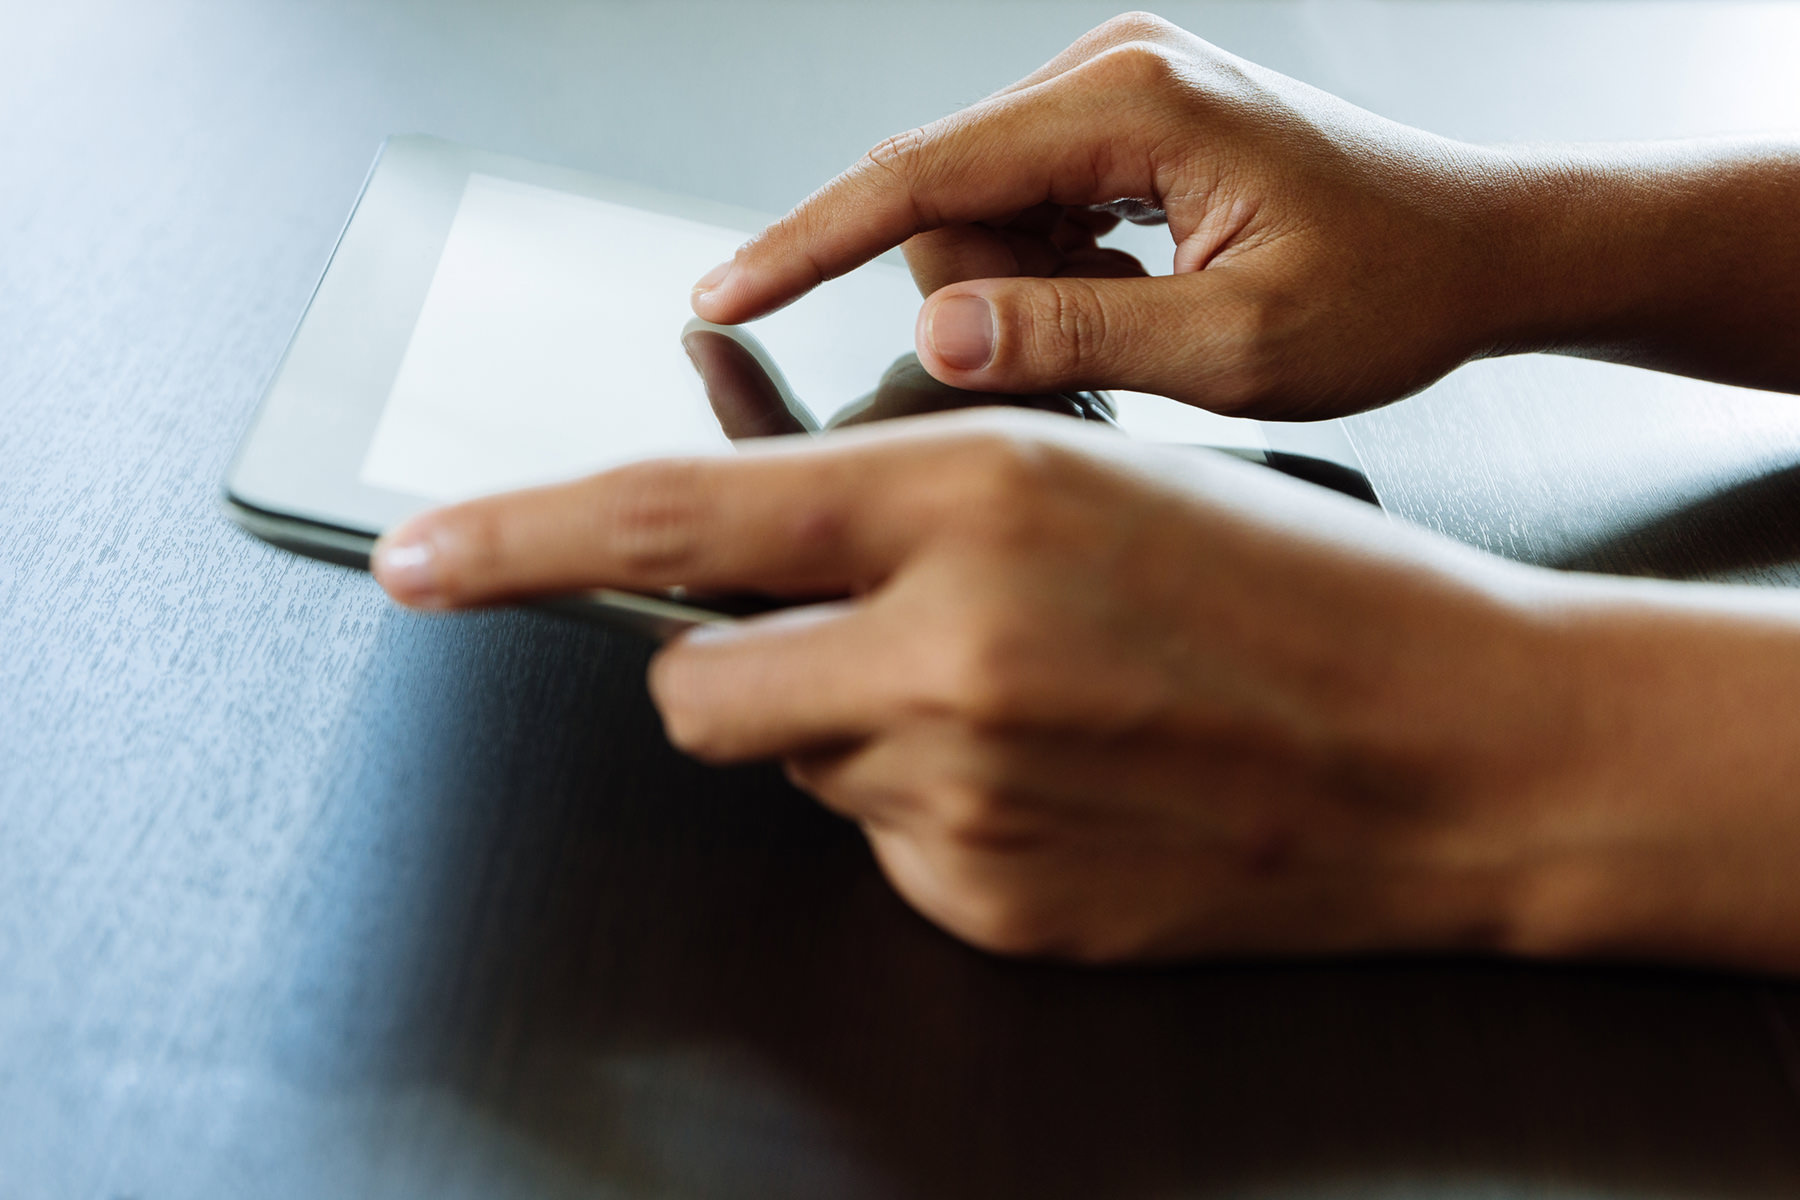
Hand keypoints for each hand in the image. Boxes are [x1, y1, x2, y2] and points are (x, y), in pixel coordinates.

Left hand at [370, 412, 1593, 961]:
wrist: (1446, 750)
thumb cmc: (1286, 592)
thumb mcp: (1079, 479)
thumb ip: (886, 507)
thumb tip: (732, 534)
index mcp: (969, 497)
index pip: (671, 519)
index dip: (517, 539)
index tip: (419, 559)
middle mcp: (943, 651)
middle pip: (694, 688)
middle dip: (738, 673)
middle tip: (859, 648)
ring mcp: (961, 799)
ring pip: (793, 771)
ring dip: (852, 739)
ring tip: (1012, 713)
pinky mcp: (987, 909)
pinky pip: (881, 852)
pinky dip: (932, 819)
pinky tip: (1055, 790)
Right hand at [691, 13, 1525, 419]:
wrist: (1481, 251)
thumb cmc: (1393, 290)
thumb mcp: (1238, 347)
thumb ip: (1078, 336)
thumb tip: (941, 334)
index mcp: (1133, 103)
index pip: (920, 174)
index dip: (808, 240)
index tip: (725, 294)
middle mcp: (1111, 74)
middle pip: (941, 202)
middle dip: (982, 300)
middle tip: (1101, 352)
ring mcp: (1114, 97)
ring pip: (977, 219)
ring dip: (1030, 297)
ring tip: (1145, 322)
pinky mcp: (1122, 131)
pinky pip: (1026, 216)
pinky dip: (1058, 279)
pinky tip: (1144, 297)